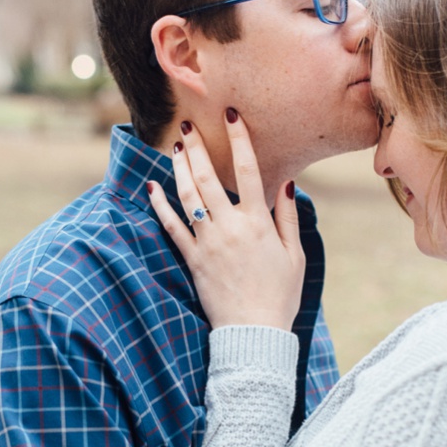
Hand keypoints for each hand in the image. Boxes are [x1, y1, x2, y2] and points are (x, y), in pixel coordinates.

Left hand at [146, 109, 305, 331]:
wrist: (253, 331)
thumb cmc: (279, 294)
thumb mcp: (294, 254)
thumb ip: (288, 216)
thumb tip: (285, 183)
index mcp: (259, 222)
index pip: (249, 171)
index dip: (239, 140)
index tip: (231, 115)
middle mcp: (230, 227)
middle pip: (210, 178)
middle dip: (198, 148)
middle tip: (188, 126)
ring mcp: (208, 242)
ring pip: (188, 197)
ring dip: (179, 169)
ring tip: (175, 147)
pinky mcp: (191, 259)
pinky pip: (171, 227)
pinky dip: (160, 206)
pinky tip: (152, 187)